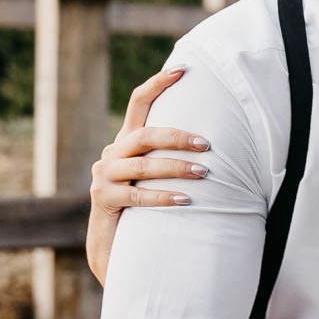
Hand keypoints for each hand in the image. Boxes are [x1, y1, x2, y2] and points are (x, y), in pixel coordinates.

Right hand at [86, 66, 210, 282]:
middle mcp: (111, 153)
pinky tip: (185, 200)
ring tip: (203, 173)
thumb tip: (215, 144)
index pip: (139, 103)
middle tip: (207, 145)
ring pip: (142, 166)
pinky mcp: (103, 200)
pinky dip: (163, 197)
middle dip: (177, 137)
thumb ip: (170, 157)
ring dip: (176, 168)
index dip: (158, 84)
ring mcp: (104, 176)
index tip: (183, 70)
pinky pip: (137, 196)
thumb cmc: (144, 209)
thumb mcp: (155, 178)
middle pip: (145, 135)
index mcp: (125, 142)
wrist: (112, 248)